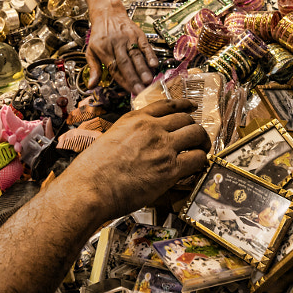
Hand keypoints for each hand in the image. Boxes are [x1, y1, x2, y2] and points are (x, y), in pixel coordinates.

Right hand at [64, 99, 209, 220]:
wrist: (90, 187)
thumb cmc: (92, 169)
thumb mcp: (110, 138)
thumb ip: (129, 135)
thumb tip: (138, 143)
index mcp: (135, 119)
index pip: (167, 105)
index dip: (183, 105)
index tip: (190, 108)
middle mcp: (151, 129)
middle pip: (186, 119)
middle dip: (194, 127)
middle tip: (196, 137)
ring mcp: (163, 147)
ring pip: (196, 134)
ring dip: (201, 142)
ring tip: (201, 150)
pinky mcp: (169, 169)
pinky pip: (197, 159)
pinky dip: (200, 161)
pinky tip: (196, 166)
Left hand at [85, 2, 158, 94]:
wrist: (107, 13)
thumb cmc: (99, 35)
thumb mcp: (91, 51)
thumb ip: (93, 68)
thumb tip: (91, 86)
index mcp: (104, 50)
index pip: (114, 69)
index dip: (123, 81)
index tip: (131, 92)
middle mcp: (116, 45)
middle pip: (126, 63)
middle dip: (134, 78)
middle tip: (141, 90)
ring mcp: (128, 39)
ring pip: (136, 55)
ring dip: (143, 69)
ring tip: (148, 80)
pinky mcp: (137, 34)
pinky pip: (145, 45)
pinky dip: (150, 55)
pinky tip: (155, 64)